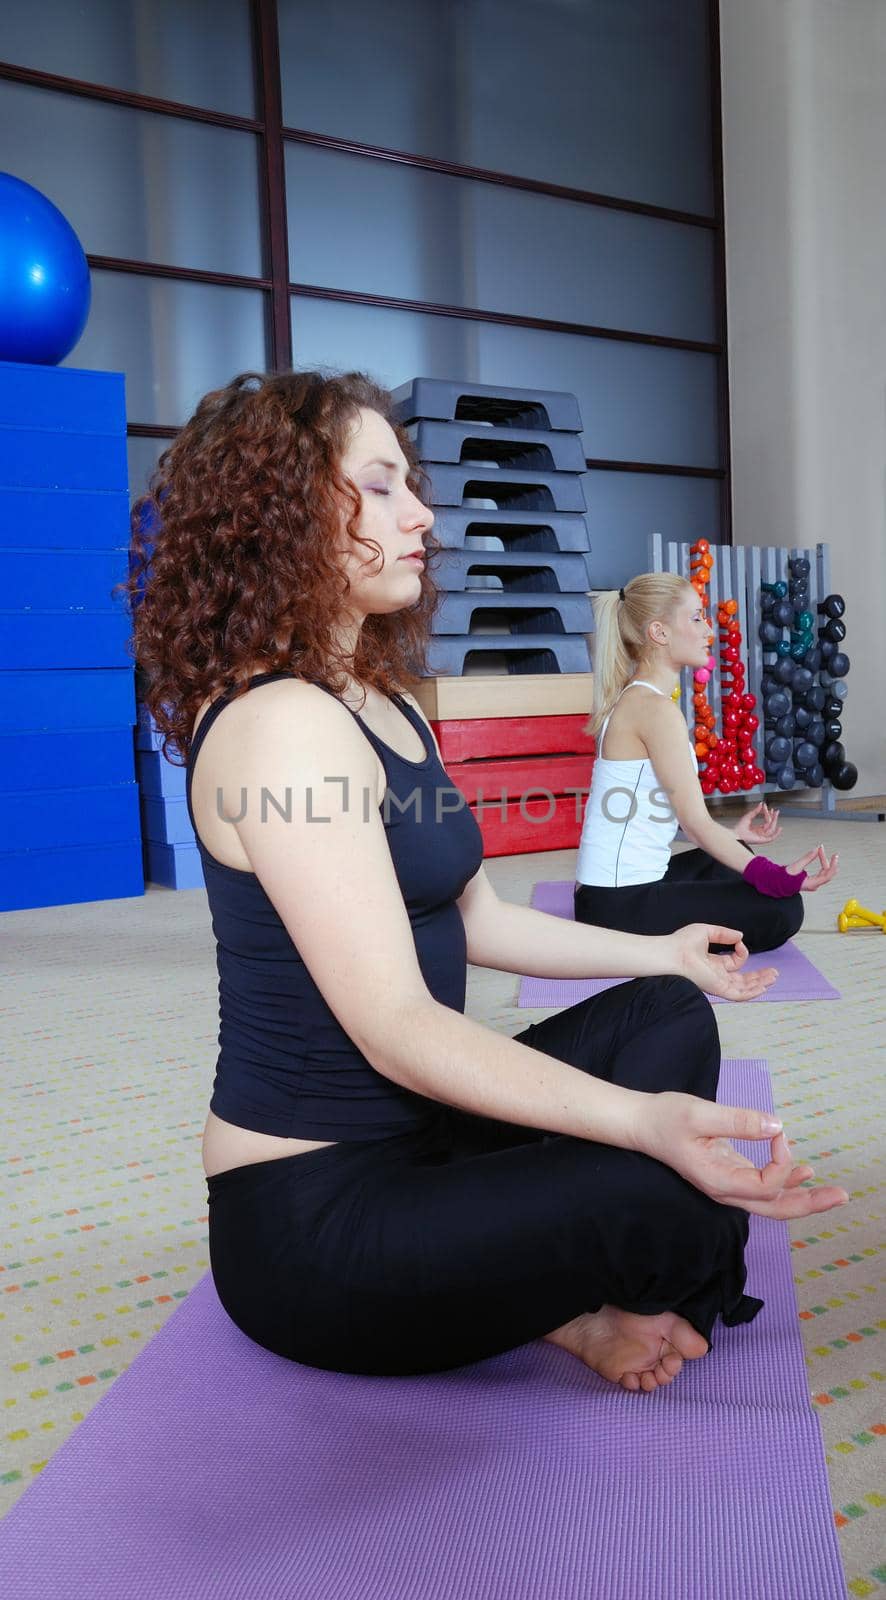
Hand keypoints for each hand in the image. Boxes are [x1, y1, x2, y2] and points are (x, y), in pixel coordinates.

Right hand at [637, 1092, 849, 1218]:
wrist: (641, 1124)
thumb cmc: (665, 1118)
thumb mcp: (700, 1114)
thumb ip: (739, 1120)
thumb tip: (777, 1126)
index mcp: (718, 1181)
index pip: (766, 1186)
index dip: (782, 1162)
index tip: (776, 1133)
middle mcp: (725, 1190)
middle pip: (776, 1208)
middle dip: (810, 1203)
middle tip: (841, 1196)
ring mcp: (728, 1184)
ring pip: (771, 1201)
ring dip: (802, 1196)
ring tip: (832, 1191)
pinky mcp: (729, 1172)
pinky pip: (763, 1186)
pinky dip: (786, 1181)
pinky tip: (806, 1172)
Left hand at [665, 923, 777, 1001]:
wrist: (672, 953)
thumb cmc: (682, 942)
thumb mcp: (707, 931)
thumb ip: (724, 934)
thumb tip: (741, 937)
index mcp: (713, 963)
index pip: (734, 962)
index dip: (742, 952)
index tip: (739, 942)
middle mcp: (716, 975)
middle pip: (742, 979)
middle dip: (759, 976)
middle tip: (774, 972)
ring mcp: (718, 983)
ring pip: (743, 988)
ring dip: (760, 983)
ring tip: (774, 977)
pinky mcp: (718, 989)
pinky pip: (738, 995)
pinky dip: (752, 992)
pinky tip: (764, 987)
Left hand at [732, 801, 780, 843]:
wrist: (736, 833)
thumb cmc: (739, 827)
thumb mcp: (749, 816)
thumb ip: (756, 811)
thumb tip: (761, 804)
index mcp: (757, 829)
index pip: (766, 821)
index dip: (767, 814)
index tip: (766, 807)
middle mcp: (760, 833)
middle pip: (770, 825)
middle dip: (773, 817)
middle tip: (776, 811)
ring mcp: (761, 836)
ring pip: (771, 829)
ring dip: (774, 821)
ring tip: (775, 814)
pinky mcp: (762, 840)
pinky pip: (771, 838)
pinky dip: (776, 833)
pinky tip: (779, 828)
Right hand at [786, 843, 838, 890]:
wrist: (779, 883)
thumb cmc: (785, 878)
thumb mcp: (796, 866)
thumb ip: (808, 858)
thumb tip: (816, 849)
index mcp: (812, 884)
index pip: (828, 875)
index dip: (833, 865)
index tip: (835, 856)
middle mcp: (815, 885)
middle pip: (827, 872)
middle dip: (825, 859)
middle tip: (821, 848)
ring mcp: (814, 883)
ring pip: (825, 872)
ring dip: (824, 860)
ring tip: (821, 851)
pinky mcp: (813, 881)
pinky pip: (822, 872)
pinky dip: (822, 864)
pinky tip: (821, 857)